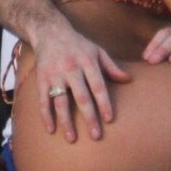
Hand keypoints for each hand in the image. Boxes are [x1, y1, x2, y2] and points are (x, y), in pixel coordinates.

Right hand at [30, 26, 130, 141]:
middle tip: (95, 136)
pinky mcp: (41, 79)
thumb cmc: (78, 44)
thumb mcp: (97, 51)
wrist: (49, 32)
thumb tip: (129, 79)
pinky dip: (46, 115)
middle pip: (81, 97)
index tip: (109, 119)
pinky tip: (51, 129)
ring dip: (66, 121)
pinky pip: (43, 100)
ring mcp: (55, 75)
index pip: (98, 86)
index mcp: (88, 62)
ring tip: (72, 139)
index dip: (104, 103)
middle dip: (89, 117)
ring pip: (61, 101)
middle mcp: (71, 69)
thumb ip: (112, 67)